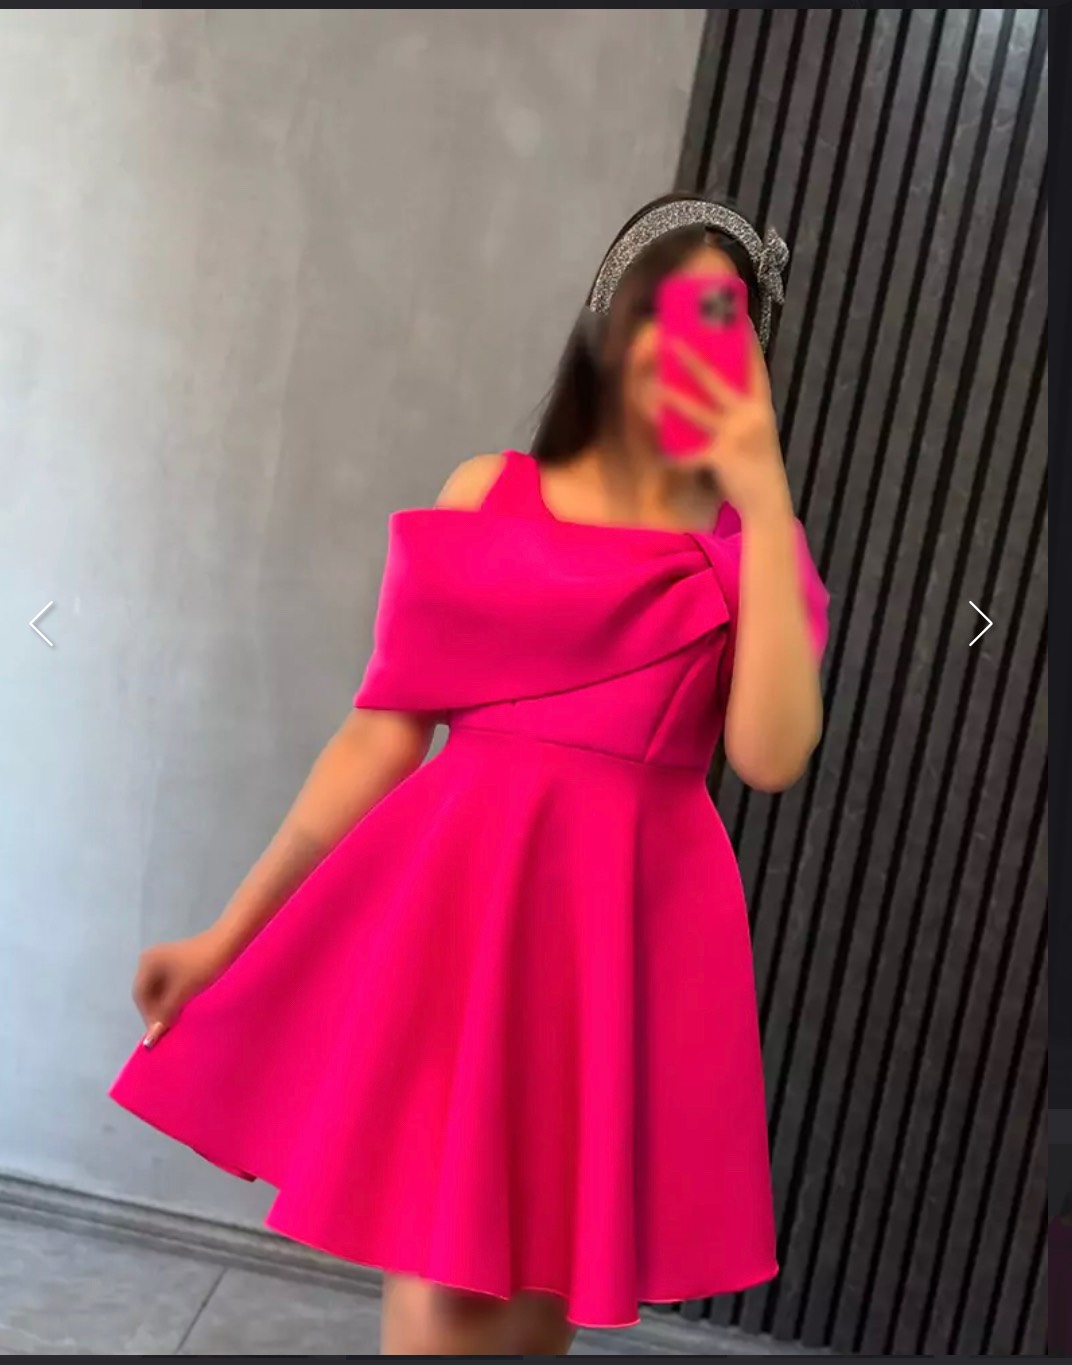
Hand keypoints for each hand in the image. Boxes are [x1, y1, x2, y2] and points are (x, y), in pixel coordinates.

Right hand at [132, 931, 228, 1046]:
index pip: (140, 996)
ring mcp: (163, 960)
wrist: (228, 942)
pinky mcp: (176, 962)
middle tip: (166, 1028)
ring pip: (158, 990)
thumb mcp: (182, 992)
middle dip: (156, 1010)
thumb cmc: (203, 965)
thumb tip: (151, 1037)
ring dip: (164, 1005)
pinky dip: (171, 997)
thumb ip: (165, 1014)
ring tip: (175, 1019)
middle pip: (147, 993)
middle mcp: (150, 959)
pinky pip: (167, 984)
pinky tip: (181, 1006)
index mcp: (148, 963)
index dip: (148, 1016)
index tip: (157, 1033)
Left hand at [661, 331, 793, 523]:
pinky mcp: (723, 459)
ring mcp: (737, 437)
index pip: (755, 369)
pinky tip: (660, 452)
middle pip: (719, 382)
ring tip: (652, 384)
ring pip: (699, 412)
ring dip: (673, 397)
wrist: (769, 504)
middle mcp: (752, 417)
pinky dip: (676, 456)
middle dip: (696, 360)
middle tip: (673, 340)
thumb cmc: (759, 467)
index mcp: (762, 409)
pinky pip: (692, 455)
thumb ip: (742, 413)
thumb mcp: (757, 434)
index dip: (746, 344)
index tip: (736, 319)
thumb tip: (719, 393)